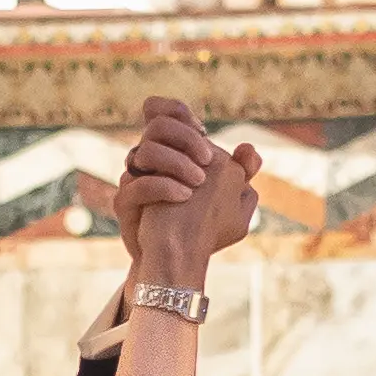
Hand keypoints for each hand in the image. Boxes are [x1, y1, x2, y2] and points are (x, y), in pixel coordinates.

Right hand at [115, 100, 260, 291]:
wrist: (176, 262)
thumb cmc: (202, 230)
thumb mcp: (232, 204)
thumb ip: (242, 175)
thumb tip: (249, 149)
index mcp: (173, 152)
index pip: (165, 113)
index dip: (179, 113)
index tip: (204, 131)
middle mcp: (151, 162)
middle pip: (156, 125)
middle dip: (185, 137)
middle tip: (208, 161)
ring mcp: (135, 181)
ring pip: (142, 152)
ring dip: (175, 163)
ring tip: (197, 184)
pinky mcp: (125, 204)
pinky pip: (135, 186)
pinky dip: (162, 187)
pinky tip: (184, 196)